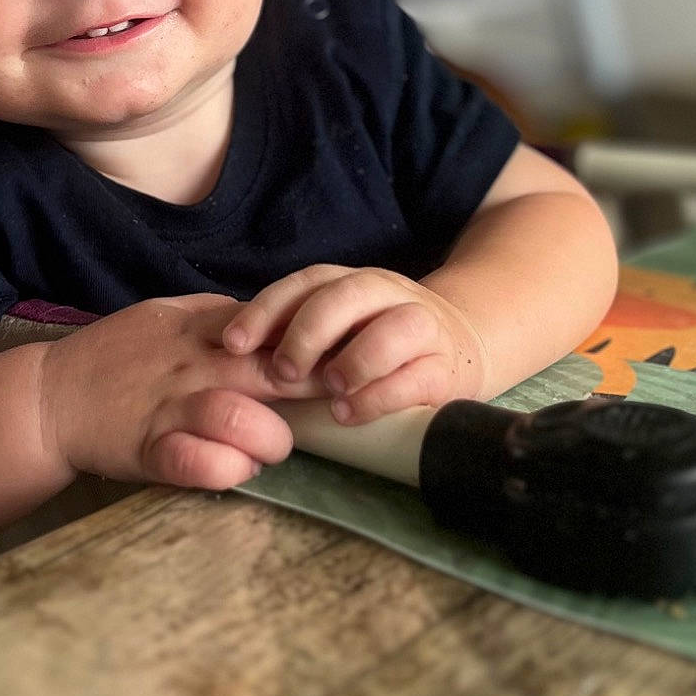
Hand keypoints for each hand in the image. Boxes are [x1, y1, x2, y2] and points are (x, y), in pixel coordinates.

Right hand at [35, 294, 324, 491]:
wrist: (49, 397)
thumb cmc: (116, 356)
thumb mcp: (168, 315)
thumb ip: (222, 316)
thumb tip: (277, 317)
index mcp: (203, 328)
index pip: (277, 326)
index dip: (320, 344)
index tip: (348, 358)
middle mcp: (194, 366)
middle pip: (276, 370)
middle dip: (315, 391)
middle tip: (337, 407)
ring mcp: (172, 409)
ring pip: (242, 419)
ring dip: (272, 439)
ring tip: (274, 447)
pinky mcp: (150, 452)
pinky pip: (199, 464)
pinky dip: (226, 470)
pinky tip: (236, 470)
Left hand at [220, 265, 489, 423]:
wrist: (463, 344)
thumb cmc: (381, 342)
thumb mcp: (340, 328)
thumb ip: (297, 333)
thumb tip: (232, 354)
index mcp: (353, 283)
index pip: (307, 283)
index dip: (267, 310)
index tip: (234, 344)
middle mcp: (387, 294)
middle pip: (346, 296)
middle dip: (307, 332)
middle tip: (281, 372)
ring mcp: (422, 327)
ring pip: (393, 328)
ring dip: (353, 359)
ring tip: (327, 389)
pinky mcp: (445, 367)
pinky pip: (416, 376)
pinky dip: (379, 395)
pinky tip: (349, 413)